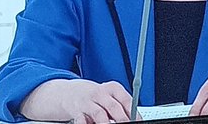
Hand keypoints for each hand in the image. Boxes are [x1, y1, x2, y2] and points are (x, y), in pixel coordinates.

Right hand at [20, 78, 138, 122]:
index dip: (133, 112)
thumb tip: (134, 119)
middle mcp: (100, 93)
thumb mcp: (109, 96)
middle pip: (114, 107)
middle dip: (121, 120)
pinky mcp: (76, 110)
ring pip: (99, 114)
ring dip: (106, 123)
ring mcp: (87, 101)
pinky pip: (83, 120)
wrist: (69, 92)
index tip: (137, 121)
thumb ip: (120, 106)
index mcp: (113, 88)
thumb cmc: (95, 97)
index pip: (126, 99)